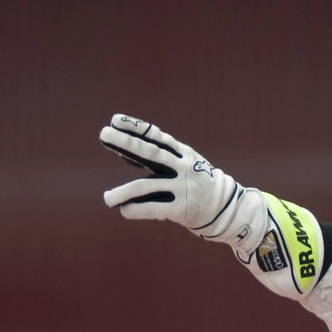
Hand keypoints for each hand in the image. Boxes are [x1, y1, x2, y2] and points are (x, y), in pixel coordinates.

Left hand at [100, 115, 267, 254]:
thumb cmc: (195, 184)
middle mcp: (182, 167)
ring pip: (145, 186)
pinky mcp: (182, 209)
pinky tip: (124, 210)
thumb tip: (122, 152)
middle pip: (150, 152)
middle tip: (103, 133)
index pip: (155, 137)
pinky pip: (153, 208)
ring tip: (107, 199)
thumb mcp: (182, 165)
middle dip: (126, 142)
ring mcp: (182, 187)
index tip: (115, 120)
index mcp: (181, 153)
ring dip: (122, 192)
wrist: (227, 209)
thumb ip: (155, 159)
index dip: (135, 127)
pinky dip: (136, 209)